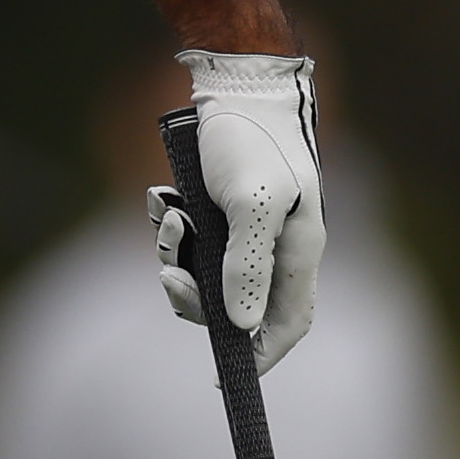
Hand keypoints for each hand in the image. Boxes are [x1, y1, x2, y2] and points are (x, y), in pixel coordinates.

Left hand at [147, 50, 324, 372]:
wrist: (233, 82)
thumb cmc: (248, 139)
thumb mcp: (248, 203)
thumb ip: (245, 264)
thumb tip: (241, 325)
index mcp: (299, 250)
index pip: (288, 322)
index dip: (262, 354)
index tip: (225, 376)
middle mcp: (277, 242)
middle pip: (237, 300)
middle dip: (197, 296)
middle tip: (169, 278)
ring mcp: (248, 222)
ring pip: (206, 266)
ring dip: (177, 251)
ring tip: (166, 215)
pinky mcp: (219, 202)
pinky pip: (191, 233)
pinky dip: (171, 222)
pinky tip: (160, 197)